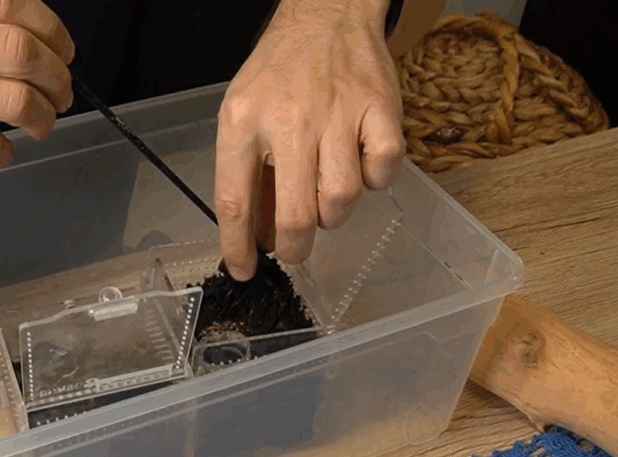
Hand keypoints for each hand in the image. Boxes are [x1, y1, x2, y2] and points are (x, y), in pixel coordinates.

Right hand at [0, 0, 75, 190]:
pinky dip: (4, 150)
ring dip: (44, 115)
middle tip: (63, 90)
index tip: (62, 48)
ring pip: (13, 98)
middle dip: (56, 74)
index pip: (5, 0)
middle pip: (16, 47)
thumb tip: (28, 28)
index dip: (49, 26)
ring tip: (44, 121)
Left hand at [214, 0, 405, 280]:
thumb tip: (258, 237)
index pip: (235, 201)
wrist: (326, 14)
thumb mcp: (244, 115)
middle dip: (294, 248)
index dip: (238, 246)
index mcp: (243, 122)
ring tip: (325, 187)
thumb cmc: (280, 72)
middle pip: (295, 215)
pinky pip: (382, 173)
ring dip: (333, 211)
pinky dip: (374, 180)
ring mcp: (339, 115)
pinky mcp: (381, 109)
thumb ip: (249, 174)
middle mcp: (289, 121)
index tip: (244, 269)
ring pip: (341, 201)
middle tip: (294, 250)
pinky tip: (359, 161)